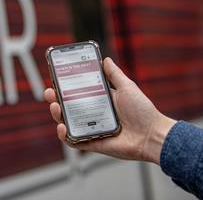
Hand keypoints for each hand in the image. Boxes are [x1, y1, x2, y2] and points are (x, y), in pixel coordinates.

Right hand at [44, 57, 175, 163]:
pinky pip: (74, 141)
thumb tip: (105, 59)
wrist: (152, 135)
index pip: (77, 93)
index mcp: (100, 101)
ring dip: (57, 115)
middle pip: (68, 107)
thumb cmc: (143, 111)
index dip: (64, 87)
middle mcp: (93, 115)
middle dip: (55, 100)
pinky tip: (62, 127)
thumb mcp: (127, 87)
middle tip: (50, 93)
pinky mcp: (93, 143)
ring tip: (56, 107)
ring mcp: (92, 129)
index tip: (56, 79)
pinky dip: (64, 135)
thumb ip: (114, 74)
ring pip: (67, 123)